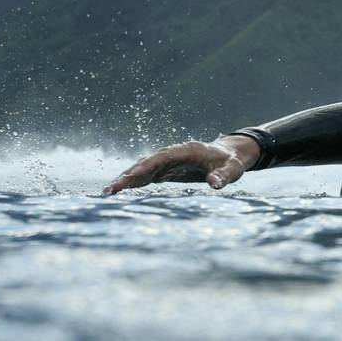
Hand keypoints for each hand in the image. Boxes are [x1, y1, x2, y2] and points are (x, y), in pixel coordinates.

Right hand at [102, 135, 259, 195]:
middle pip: (147, 162)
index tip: (132, 176)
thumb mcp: (233, 169)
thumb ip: (224, 176)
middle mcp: (174, 154)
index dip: (147, 165)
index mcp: (187, 150)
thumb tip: (214, 184)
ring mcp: (168, 162)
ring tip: (108, 192)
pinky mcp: (166, 170)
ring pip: (143, 169)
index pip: (163, 157)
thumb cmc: (231, 162)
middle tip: (111, 189)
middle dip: (129, 174)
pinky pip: (147, 176)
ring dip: (127, 179)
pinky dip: (134, 182)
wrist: (229, 155)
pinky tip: (119, 192)